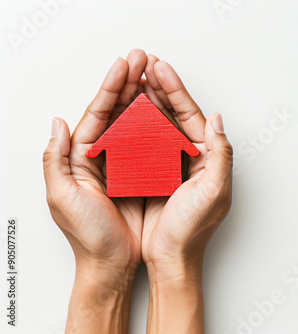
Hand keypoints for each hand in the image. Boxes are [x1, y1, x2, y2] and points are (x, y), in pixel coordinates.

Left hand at [43, 49, 148, 332]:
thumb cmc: (88, 236)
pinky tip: (167, 109)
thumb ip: (55, 159)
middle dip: (130, 83)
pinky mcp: (147, 175)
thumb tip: (56, 122)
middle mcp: (105, 157)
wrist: (113, 264)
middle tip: (143, 59)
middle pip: (118, 112)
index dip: (111, 87)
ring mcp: (127, 164)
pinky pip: (154, 145)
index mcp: (81, 158)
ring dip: (146, 97)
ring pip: (137, 124)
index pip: (97, 113)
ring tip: (155, 75)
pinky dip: (160, 125)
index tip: (124, 66)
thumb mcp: (61, 198)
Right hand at [141, 55, 232, 332]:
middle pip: (174, 115)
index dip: (176, 91)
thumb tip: (217, 118)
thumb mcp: (214, 191)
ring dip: (147, 102)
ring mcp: (171, 165)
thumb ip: (220, 153)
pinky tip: (125, 111)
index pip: (191, 116)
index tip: (161, 69)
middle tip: (145, 65)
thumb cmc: (192, 229)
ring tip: (135, 79)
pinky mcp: (153, 175)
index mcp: (207, 158)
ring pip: (158, 126)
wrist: (170, 258)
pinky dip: (135, 126)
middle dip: (161, 89)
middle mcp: (191, 158)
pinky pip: (144, 143)